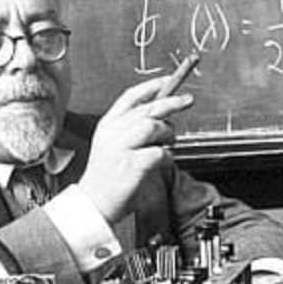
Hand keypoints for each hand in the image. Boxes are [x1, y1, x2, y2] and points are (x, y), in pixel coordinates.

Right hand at [78, 76, 193, 222]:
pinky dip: (167, 155)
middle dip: (171, 102)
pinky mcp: (131, 165)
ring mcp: (121, 148)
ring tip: (169, 143)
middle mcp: (112, 132)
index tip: (169, 80)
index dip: (152, 86)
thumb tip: (161, 114)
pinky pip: (159, 152)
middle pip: (147, 108)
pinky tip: (164, 160)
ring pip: (153, 126)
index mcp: (107, 124)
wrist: (94, 203)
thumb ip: (131, 127)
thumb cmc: (107, 176)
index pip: (131, 96)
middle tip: (187, 101)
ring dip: (167, 133)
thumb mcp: (113, 144)